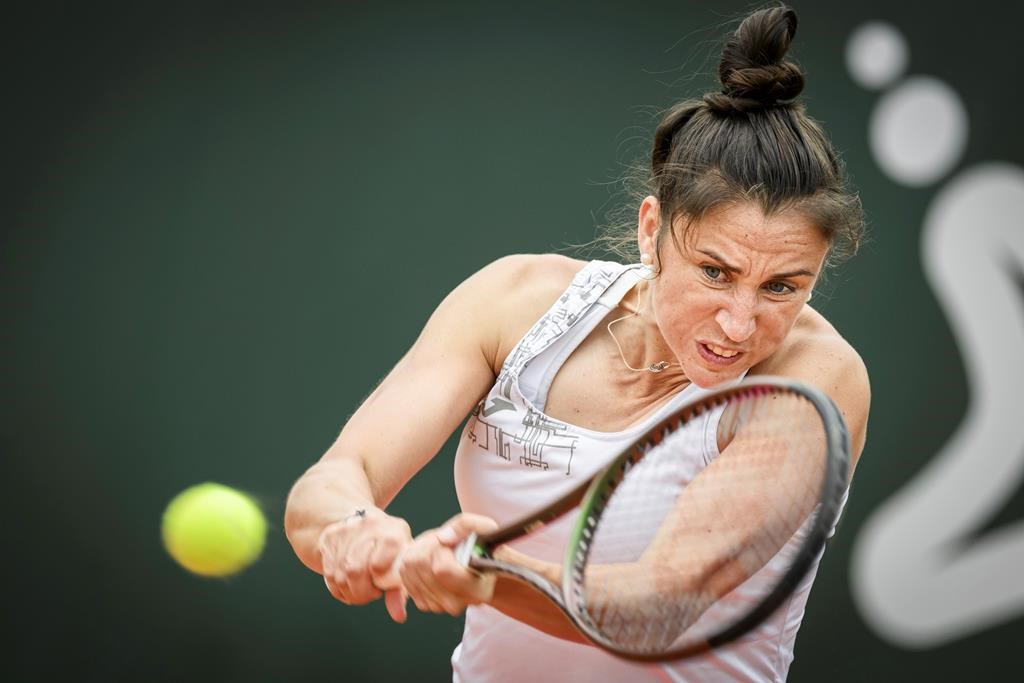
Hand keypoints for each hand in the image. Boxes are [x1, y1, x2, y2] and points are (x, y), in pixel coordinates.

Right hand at [318, 507, 411, 621]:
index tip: (381, 586)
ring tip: (361, 588)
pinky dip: (340, 588)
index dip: (378, 583)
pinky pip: (329, 575)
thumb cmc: (390, 547)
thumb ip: (400, 590)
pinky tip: (350, 583)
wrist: (365, 520)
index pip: (378, 566)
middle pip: (355, 572)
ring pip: (340, 576)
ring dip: (351, 592)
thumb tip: (398, 616)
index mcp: (392, 532)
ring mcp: (346, 531)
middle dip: (362, 592)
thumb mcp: (401, 562)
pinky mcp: (330, 539)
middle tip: (371, 593)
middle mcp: (368, 527)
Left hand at [399, 513, 498, 616]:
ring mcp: (439, 607)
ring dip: (419, 555)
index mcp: (477, 589)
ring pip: (410, 573)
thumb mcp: (483, 528)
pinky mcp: (425, 605)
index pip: (441, 569)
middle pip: (422, 567)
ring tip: (438, 553)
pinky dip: (413, 568)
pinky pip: (406, 580)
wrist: (476, 568)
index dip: (440, 549)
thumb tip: (444, 538)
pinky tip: (429, 564)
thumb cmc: (482, 550)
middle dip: (428, 548)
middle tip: (442, 545)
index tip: (449, 543)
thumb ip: (466, 525)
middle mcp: (458, 603)